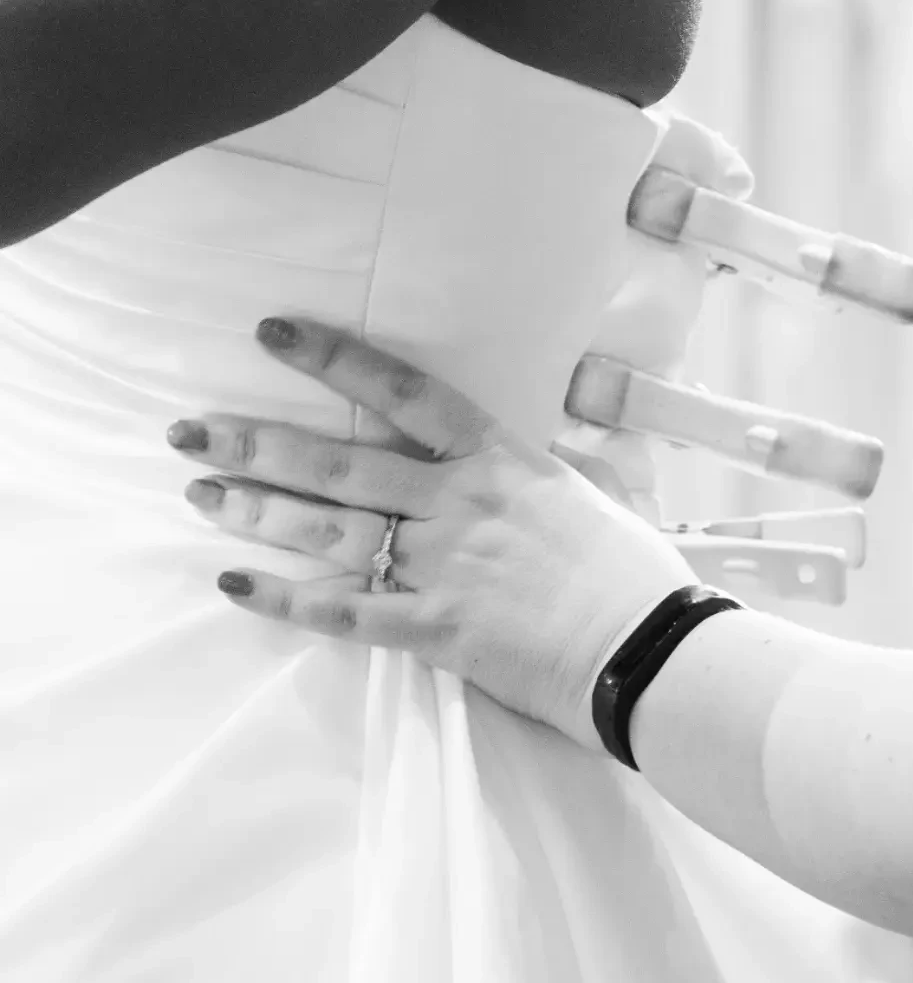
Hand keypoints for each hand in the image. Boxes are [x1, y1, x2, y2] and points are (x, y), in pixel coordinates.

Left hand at [171, 316, 693, 749]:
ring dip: (257, 509)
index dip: (334, 358)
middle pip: (340, 461)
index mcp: (501, 459)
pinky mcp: (436, 628)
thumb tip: (541, 455)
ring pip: (329, 527)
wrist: (651, 649)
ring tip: (199, 494)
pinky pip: (344, 610)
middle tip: (191, 431)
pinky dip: (285, 597)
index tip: (274, 333)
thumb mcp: (596, 496)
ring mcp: (444, 565)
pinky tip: (235, 582)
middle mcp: (460, 502)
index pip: (405, 392)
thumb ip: (551, 471)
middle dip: (256, 442)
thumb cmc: (637, 576)